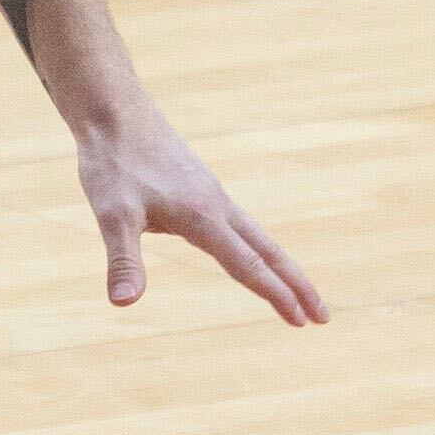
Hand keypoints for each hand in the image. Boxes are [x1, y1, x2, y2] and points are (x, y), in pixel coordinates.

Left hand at [76, 111, 324, 322]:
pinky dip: (256, 246)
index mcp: (203, 217)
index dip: (274, 294)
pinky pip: (239, 224)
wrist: (114, 112)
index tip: (301, 322)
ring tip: (296, 291)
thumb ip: (122, 260)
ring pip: (257, 236)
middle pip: (269, 252)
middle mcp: (217, 206)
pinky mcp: (200, 186)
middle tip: (323, 318)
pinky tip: (249, 253)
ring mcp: (212, 194)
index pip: (247, 265)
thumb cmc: (112, 163)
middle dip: (297, 285)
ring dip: (280, 266)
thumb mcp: (111, 215)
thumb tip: (123, 303)